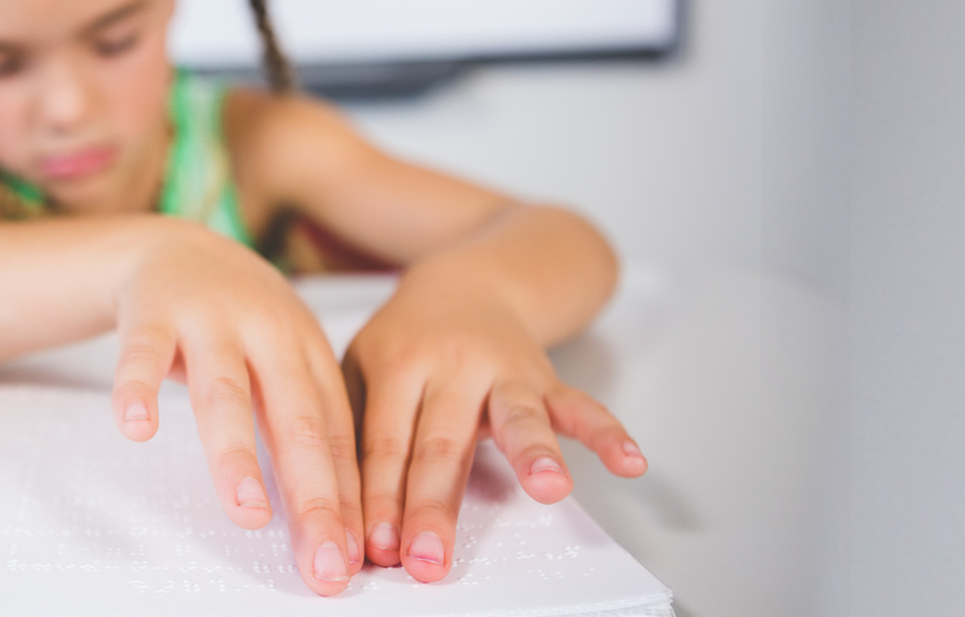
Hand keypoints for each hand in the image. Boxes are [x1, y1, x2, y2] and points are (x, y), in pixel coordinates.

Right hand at [106, 220, 364, 595]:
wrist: (172, 246)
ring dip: (237, 456)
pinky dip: (137, 390)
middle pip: (297, 420)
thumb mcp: (285, 360)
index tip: (351, 557)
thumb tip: (337, 520)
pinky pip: (142, 355)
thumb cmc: (238, 321)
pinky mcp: (152, 313)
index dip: (347, 498)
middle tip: (322, 557)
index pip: (337, 434)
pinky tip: (136, 428)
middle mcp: (268, 333)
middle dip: (314, 495)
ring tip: (247, 512)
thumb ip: (305, 428)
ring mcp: (210, 320)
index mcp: (309, 352)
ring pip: (225, 393)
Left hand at [342, 281, 646, 582]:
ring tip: (548, 490)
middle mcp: (453, 366)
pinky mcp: (546, 378)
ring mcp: (505, 371)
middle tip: (426, 558)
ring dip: (534, 454)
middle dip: (433, 506)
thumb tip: (334, 513)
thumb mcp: (360, 367)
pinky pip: (582, 405)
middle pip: (443, 444)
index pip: (384, 444)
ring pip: (518, 417)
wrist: (468, 281)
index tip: (373, 548)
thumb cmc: (407, 342)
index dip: (378, 498)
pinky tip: (630, 463)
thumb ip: (351, 432)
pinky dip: (608, 433)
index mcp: (398, 366)